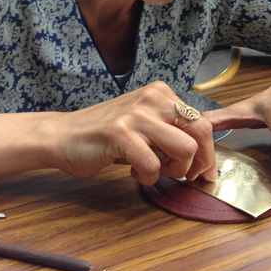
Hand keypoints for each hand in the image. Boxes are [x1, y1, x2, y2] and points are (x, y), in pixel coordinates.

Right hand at [49, 82, 217, 185]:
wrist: (62, 136)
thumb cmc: (103, 135)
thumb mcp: (142, 123)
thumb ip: (168, 131)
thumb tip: (201, 155)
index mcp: (160, 93)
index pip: (202, 122)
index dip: (208, 152)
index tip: (204, 171)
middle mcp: (152, 98)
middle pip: (201, 132)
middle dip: (200, 162)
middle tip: (186, 177)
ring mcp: (136, 115)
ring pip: (185, 148)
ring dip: (174, 170)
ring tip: (154, 170)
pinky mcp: (121, 134)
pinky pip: (153, 165)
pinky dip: (147, 176)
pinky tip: (132, 171)